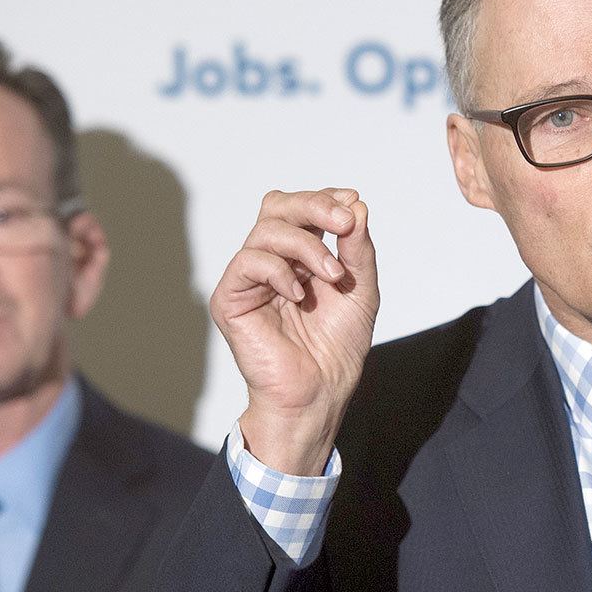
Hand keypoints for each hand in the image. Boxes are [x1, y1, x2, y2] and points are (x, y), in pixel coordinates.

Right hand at [211, 188, 378, 475]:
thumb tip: (356, 204)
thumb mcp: (360, 289)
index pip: (301, 209)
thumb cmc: (338, 348)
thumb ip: (358, 248)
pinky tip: (299, 295)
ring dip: (307, 245)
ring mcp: (250, 279)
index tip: (352, 203)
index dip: (324, 199)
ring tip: (332, 275)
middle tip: (343, 222)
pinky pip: (248, 262)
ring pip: (266, 230)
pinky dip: (279, 270)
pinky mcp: (231, 299)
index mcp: (299, 256)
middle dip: (314, 206)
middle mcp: (272, 261)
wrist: (320, 392)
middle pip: (278, 207)